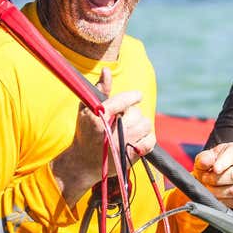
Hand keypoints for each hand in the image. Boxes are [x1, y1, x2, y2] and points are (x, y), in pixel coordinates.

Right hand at [52, 68, 154, 205]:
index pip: (122, 101)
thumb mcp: (86, 109)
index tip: (137, 96)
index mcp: (98, 116)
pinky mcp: (130, 156)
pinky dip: (147, 138)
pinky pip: (150, 141)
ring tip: (130, 129)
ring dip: (140, 125)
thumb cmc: (85, 132)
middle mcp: (110, 131)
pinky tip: (137, 138)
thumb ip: (100, 89)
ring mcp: (122, 145)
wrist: (83, 163)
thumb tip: (107, 70)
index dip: (133, 97)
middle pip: (136, 113)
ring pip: (145, 125)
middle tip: (125, 118)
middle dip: (132, 114)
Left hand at [193, 142, 232, 208]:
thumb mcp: (204, 158)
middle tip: (206, 180)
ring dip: (218, 192)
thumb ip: (204, 159)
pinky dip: (224, 201)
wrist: (213, 176)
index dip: (223, 164)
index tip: (214, 170)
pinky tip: (218, 196)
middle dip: (216, 181)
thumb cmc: (211, 165)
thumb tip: (206, 161)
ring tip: (210, 188)